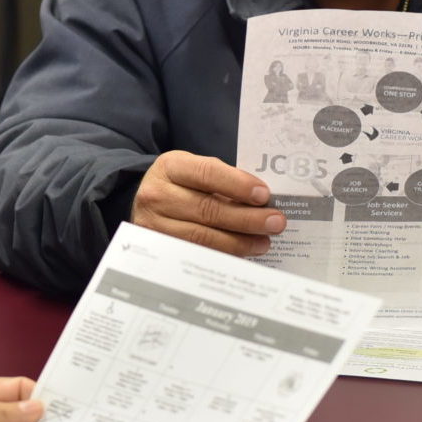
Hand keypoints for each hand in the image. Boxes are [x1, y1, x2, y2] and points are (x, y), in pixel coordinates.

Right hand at [133, 150, 286, 257]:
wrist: (146, 204)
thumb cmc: (181, 185)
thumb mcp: (195, 172)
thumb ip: (224, 180)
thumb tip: (263, 202)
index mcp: (170, 166)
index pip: (207, 174)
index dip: (238, 185)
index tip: (264, 195)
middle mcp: (157, 194)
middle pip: (207, 209)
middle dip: (247, 218)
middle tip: (275, 223)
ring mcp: (154, 225)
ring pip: (202, 237)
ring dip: (239, 241)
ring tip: (263, 242)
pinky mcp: (159, 249)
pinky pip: (196, 254)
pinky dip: (223, 255)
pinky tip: (243, 253)